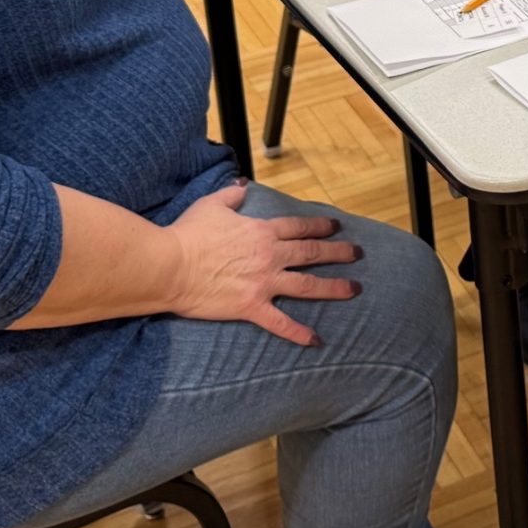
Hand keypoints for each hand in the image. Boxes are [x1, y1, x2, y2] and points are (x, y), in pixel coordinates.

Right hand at [164, 182, 358, 345]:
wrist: (170, 265)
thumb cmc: (188, 234)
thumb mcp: (211, 205)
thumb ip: (231, 195)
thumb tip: (243, 186)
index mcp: (261, 231)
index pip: (299, 227)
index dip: (319, 226)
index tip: (335, 226)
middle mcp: (269, 256)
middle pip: (311, 254)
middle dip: (338, 253)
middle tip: (357, 254)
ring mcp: (263, 282)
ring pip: (307, 286)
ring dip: (333, 288)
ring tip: (354, 289)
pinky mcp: (251, 307)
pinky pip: (280, 323)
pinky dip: (299, 333)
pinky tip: (316, 340)